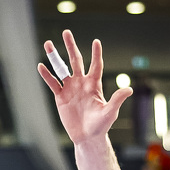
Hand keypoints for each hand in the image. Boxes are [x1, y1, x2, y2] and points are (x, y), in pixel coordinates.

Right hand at [37, 30, 131, 145]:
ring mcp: (70, 88)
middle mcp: (81, 83)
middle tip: (66, 32)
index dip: (96, 53)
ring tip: (48, 43)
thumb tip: (129, 88)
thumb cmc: (101, 125)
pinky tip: (40, 66)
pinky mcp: (60, 96)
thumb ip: (117, 99)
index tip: (96, 41)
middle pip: (76, 60)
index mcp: (94, 84)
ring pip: (61, 69)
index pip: (96, 65)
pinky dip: (47, 75)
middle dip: (71, 46)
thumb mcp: (110, 112)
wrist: (87, 137)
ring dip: (54, 56)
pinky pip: (53, 83)